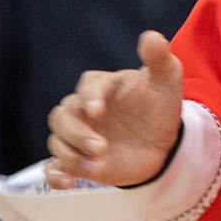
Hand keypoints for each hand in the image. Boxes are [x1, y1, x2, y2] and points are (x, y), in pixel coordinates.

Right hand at [47, 32, 184, 188]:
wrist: (161, 142)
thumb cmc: (158, 105)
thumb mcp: (166, 80)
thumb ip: (158, 58)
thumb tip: (151, 37)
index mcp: (100, 87)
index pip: (86, 86)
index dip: (89, 97)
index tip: (98, 110)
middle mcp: (83, 110)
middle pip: (62, 116)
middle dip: (77, 133)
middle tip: (101, 147)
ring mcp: (78, 137)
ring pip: (57, 142)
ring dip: (71, 156)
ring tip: (95, 167)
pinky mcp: (77, 161)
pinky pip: (54, 168)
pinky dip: (55, 176)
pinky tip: (68, 183)